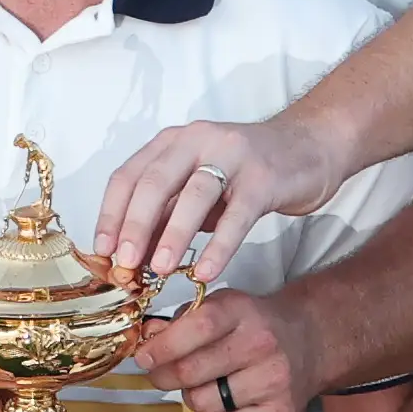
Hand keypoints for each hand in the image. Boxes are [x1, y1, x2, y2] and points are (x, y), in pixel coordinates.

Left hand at [94, 112, 348, 289]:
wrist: (310, 147)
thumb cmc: (246, 173)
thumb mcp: (198, 190)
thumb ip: (166, 215)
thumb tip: (131, 258)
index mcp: (172, 142)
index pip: (128, 176)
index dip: (111, 214)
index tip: (102, 251)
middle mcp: (196, 140)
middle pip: (154, 182)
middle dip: (134, 225)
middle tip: (125, 264)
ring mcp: (232, 154)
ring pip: (194, 195)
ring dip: (173, 235)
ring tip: (161, 270)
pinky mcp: (263, 177)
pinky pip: (238, 214)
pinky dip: (220, 245)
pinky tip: (207, 271)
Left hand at [136, 287, 323, 411]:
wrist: (309, 341)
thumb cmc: (254, 324)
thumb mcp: (221, 307)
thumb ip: (182, 322)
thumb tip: (147, 341)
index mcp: (242, 312)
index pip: (196, 329)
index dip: (162, 347)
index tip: (144, 358)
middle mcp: (261, 345)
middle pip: (191, 373)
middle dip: (165, 377)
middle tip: (162, 374)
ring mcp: (274, 382)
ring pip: (203, 404)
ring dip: (194, 396)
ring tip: (209, 383)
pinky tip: (230, 400)